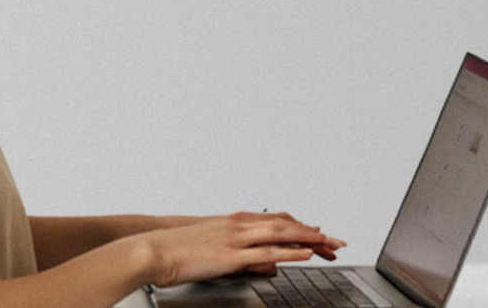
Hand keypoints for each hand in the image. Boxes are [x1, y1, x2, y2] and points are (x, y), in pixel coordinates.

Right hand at [138, 212, 346, 287]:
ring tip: (331, 245)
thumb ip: (243, 256)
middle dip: (314, 233)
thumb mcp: (213, 249)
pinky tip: (306, 254)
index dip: (301, 227)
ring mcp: (235, 238)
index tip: (319, 234)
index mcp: (233, 222)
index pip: (276, 221)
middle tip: (337, 242)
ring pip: (281, 235)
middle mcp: (238, 225)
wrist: (151, 249)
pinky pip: (267, 252)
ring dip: (310, 238)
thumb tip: (268, 265)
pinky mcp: (230, 255)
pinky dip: (290, 252)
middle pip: (286, 225)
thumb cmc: (174, 250)